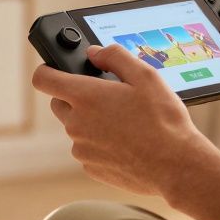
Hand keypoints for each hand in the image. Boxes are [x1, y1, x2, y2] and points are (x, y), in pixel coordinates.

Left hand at [32, 44, 219, 195]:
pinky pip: (87, 149)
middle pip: (59, 103)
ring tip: (124, 123)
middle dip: (76, 96)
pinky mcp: (90, 167)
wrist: (176, 166)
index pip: (43, 79)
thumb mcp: (145, 76)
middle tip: (106, 97)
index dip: (47, 70)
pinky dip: (100, 144)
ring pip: (75, 127)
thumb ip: (115, 57)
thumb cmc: (163, 121)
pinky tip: (126, 143)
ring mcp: (81, 148)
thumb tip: (95, 53)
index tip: (55, 70)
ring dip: (90, 122)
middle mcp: (76, 123)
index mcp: (85, 96)